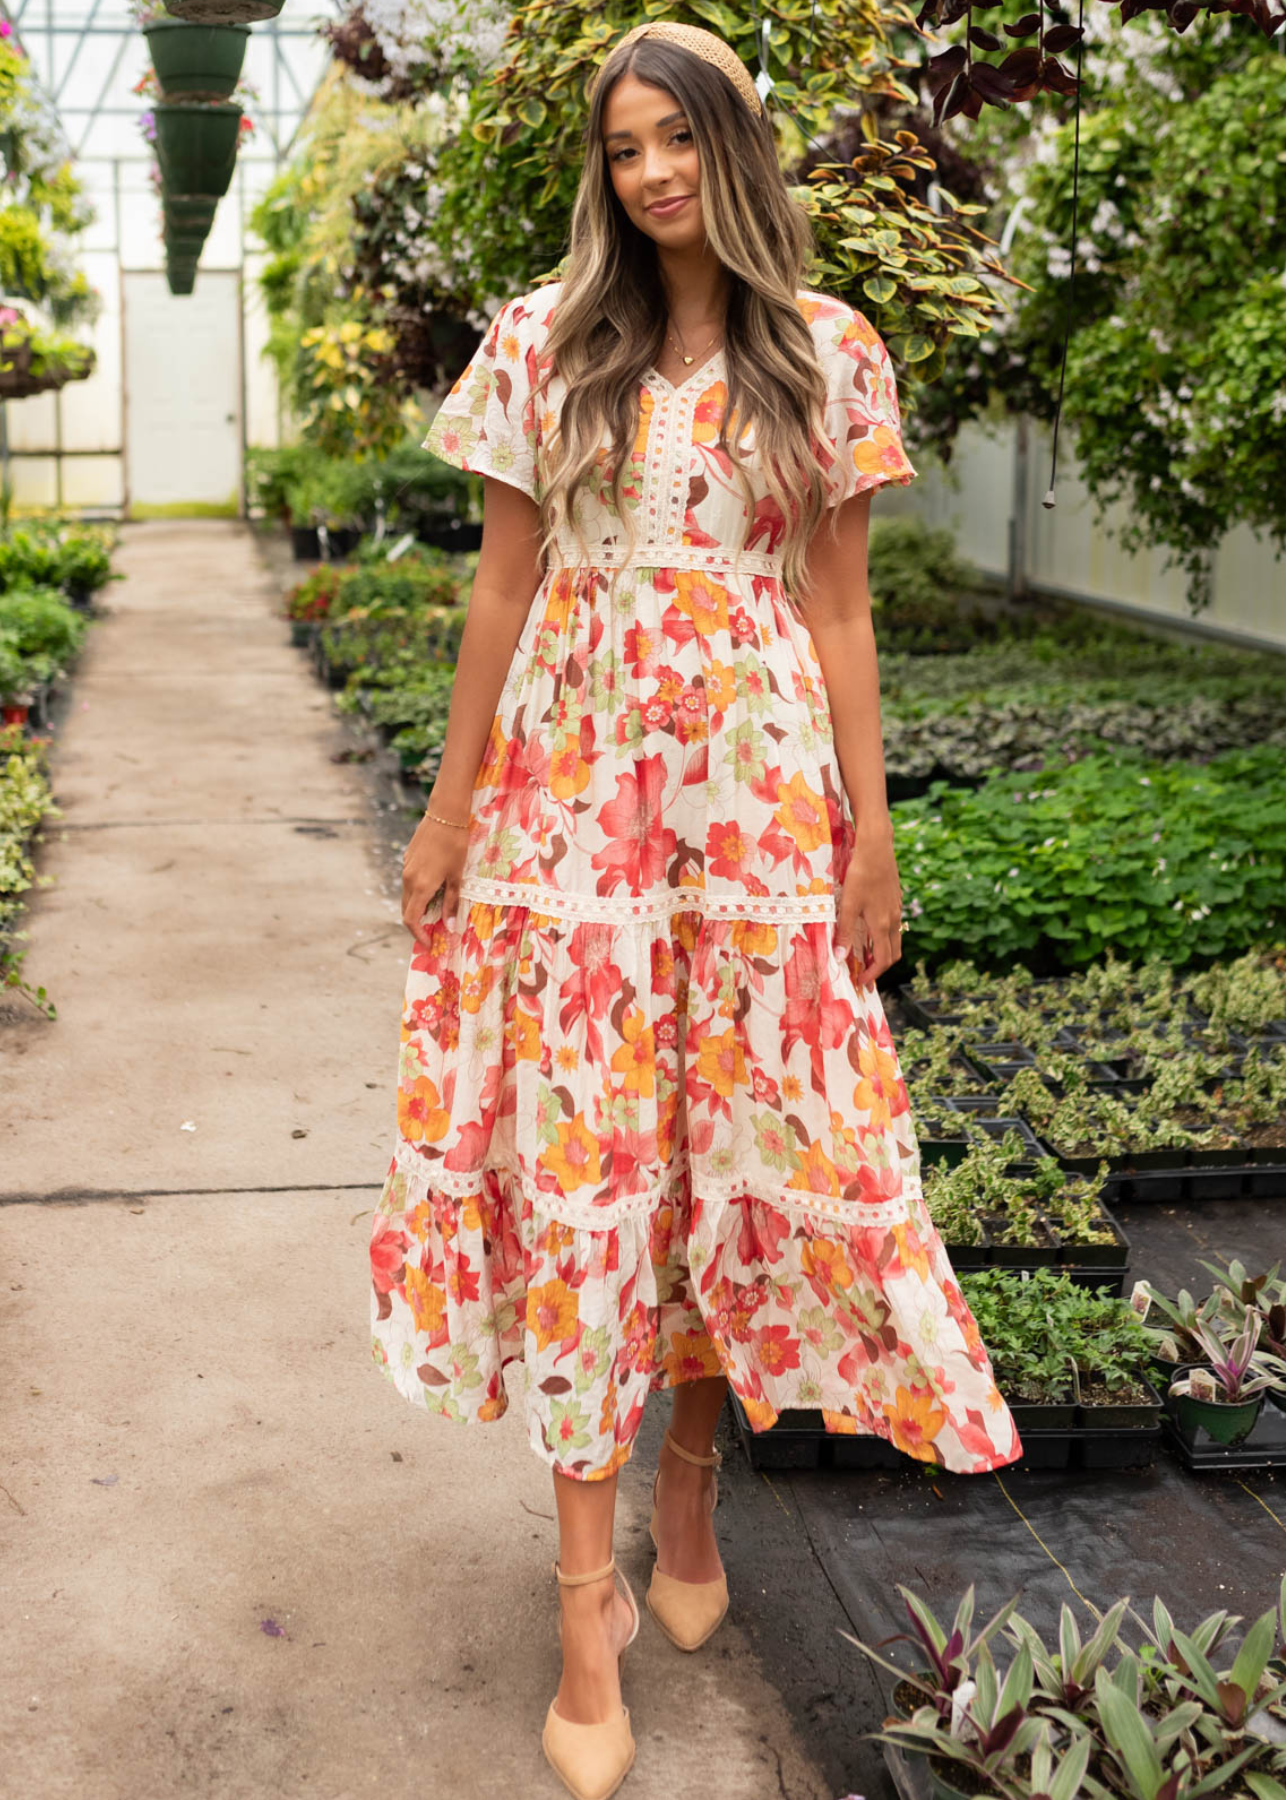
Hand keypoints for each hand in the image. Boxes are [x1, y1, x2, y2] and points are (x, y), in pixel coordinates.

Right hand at [401, 808, 469, 949]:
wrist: (445, 815)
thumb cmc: (455, 845)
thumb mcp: (457, 876)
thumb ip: (451, 902)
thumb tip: (450, 927)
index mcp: (421, 886)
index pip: (411, 919)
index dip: (418, 935)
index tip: (429, 943)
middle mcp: (408, 879)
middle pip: (406, 910)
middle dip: (417, 925)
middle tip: (433, 932)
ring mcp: (406, 868)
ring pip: (407, 896)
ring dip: (418, 908)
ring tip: (436, 913)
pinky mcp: (408, 859)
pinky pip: (409, 882)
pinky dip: (418, 893)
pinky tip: (433, 890)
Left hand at [835, 825, 903, 987]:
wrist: (877, 849)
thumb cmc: (860, 875)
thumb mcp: (848, 905)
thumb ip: (845, 932)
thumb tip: (840, 958)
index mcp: (882, 925)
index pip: (883, 960)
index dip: (873, 975)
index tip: (861, 982)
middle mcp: (893, 920)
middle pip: (893, 954)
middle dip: (880, 968)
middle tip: (864, 975)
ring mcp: (896, 910)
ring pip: (894, 940)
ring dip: (883, 953)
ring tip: (866, 958)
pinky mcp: (895, 900)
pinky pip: (893, 927)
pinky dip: (884, 938)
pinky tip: (870, 932)